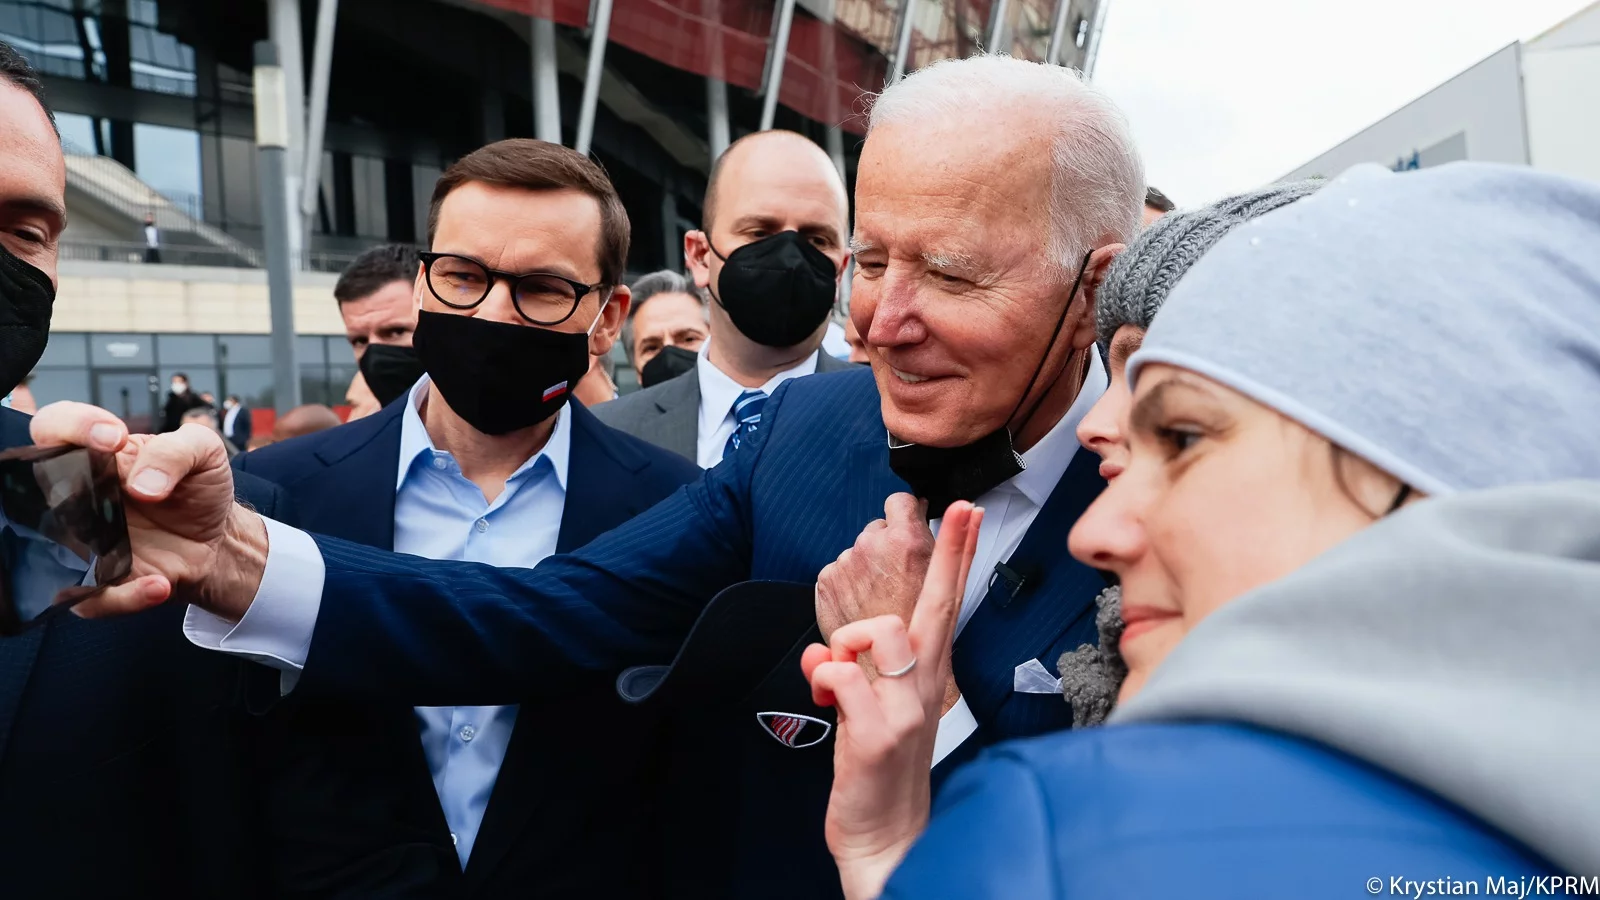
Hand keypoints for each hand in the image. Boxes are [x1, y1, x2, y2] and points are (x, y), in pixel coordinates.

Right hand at [29, 402, 267, 619]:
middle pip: (37, 488)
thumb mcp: (203, 452)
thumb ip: (176, 452)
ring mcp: (83, 542)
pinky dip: (124, 598)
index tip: (114, 436)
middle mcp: (77, 497)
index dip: (72, 426)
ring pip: (52, 550)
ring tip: (134, 551)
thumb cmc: (198, 489)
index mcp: (95, 456)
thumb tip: (142, 486)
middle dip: (64, 490)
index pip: (54, 428)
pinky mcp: (101, 582)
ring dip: (89, 553)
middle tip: (120, 494)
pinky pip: (91, 600)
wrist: (217, 539)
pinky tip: (160, 585)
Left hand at [801, 502, 982, 899]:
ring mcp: (907, 708)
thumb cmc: (877, 766)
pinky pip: (843, 676)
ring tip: (836, 677)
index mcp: (925, 674)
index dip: (957, 557)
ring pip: (879, 632)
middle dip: (950, 553)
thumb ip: (857, 669)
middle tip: (963, 510)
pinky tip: (824, 699)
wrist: (884, 833)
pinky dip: (823, 679)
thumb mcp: (876, 706)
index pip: (946, 605)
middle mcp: (924, 685)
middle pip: (937, 605)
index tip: (968, 512)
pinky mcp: (881, 733)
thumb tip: (825, 650)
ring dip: (844, 643)